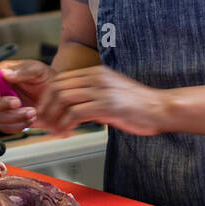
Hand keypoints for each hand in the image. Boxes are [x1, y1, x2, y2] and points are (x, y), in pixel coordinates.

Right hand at [0, 60, 51, 134]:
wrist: (57, 96)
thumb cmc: (45, 78)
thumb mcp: (38, 69)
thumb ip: (23, 70)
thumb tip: (6, 73)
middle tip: (17, 103)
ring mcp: (0, 106)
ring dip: (12, 117)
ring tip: (32, 111)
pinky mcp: (7, 120)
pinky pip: (3, 128)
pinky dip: (17, 126)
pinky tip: (30, 118)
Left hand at [37, 66, 167, 136]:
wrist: (161, 108)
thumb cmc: (139, 105)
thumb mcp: (111, 93)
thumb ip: (92, 96)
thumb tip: (72, 109)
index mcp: (97, 73)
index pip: (61, 79)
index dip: (47, 96)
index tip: (44, 111)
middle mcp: (97, 77)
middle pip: (58, 87)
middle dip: (46, 106)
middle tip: (43, 122)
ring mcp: (101, 90)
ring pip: (63, 98)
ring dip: (53, 117)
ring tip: (53, 131)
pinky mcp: (106, 105)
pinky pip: (75, 113)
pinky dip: (65, 124)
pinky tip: (66, 133)